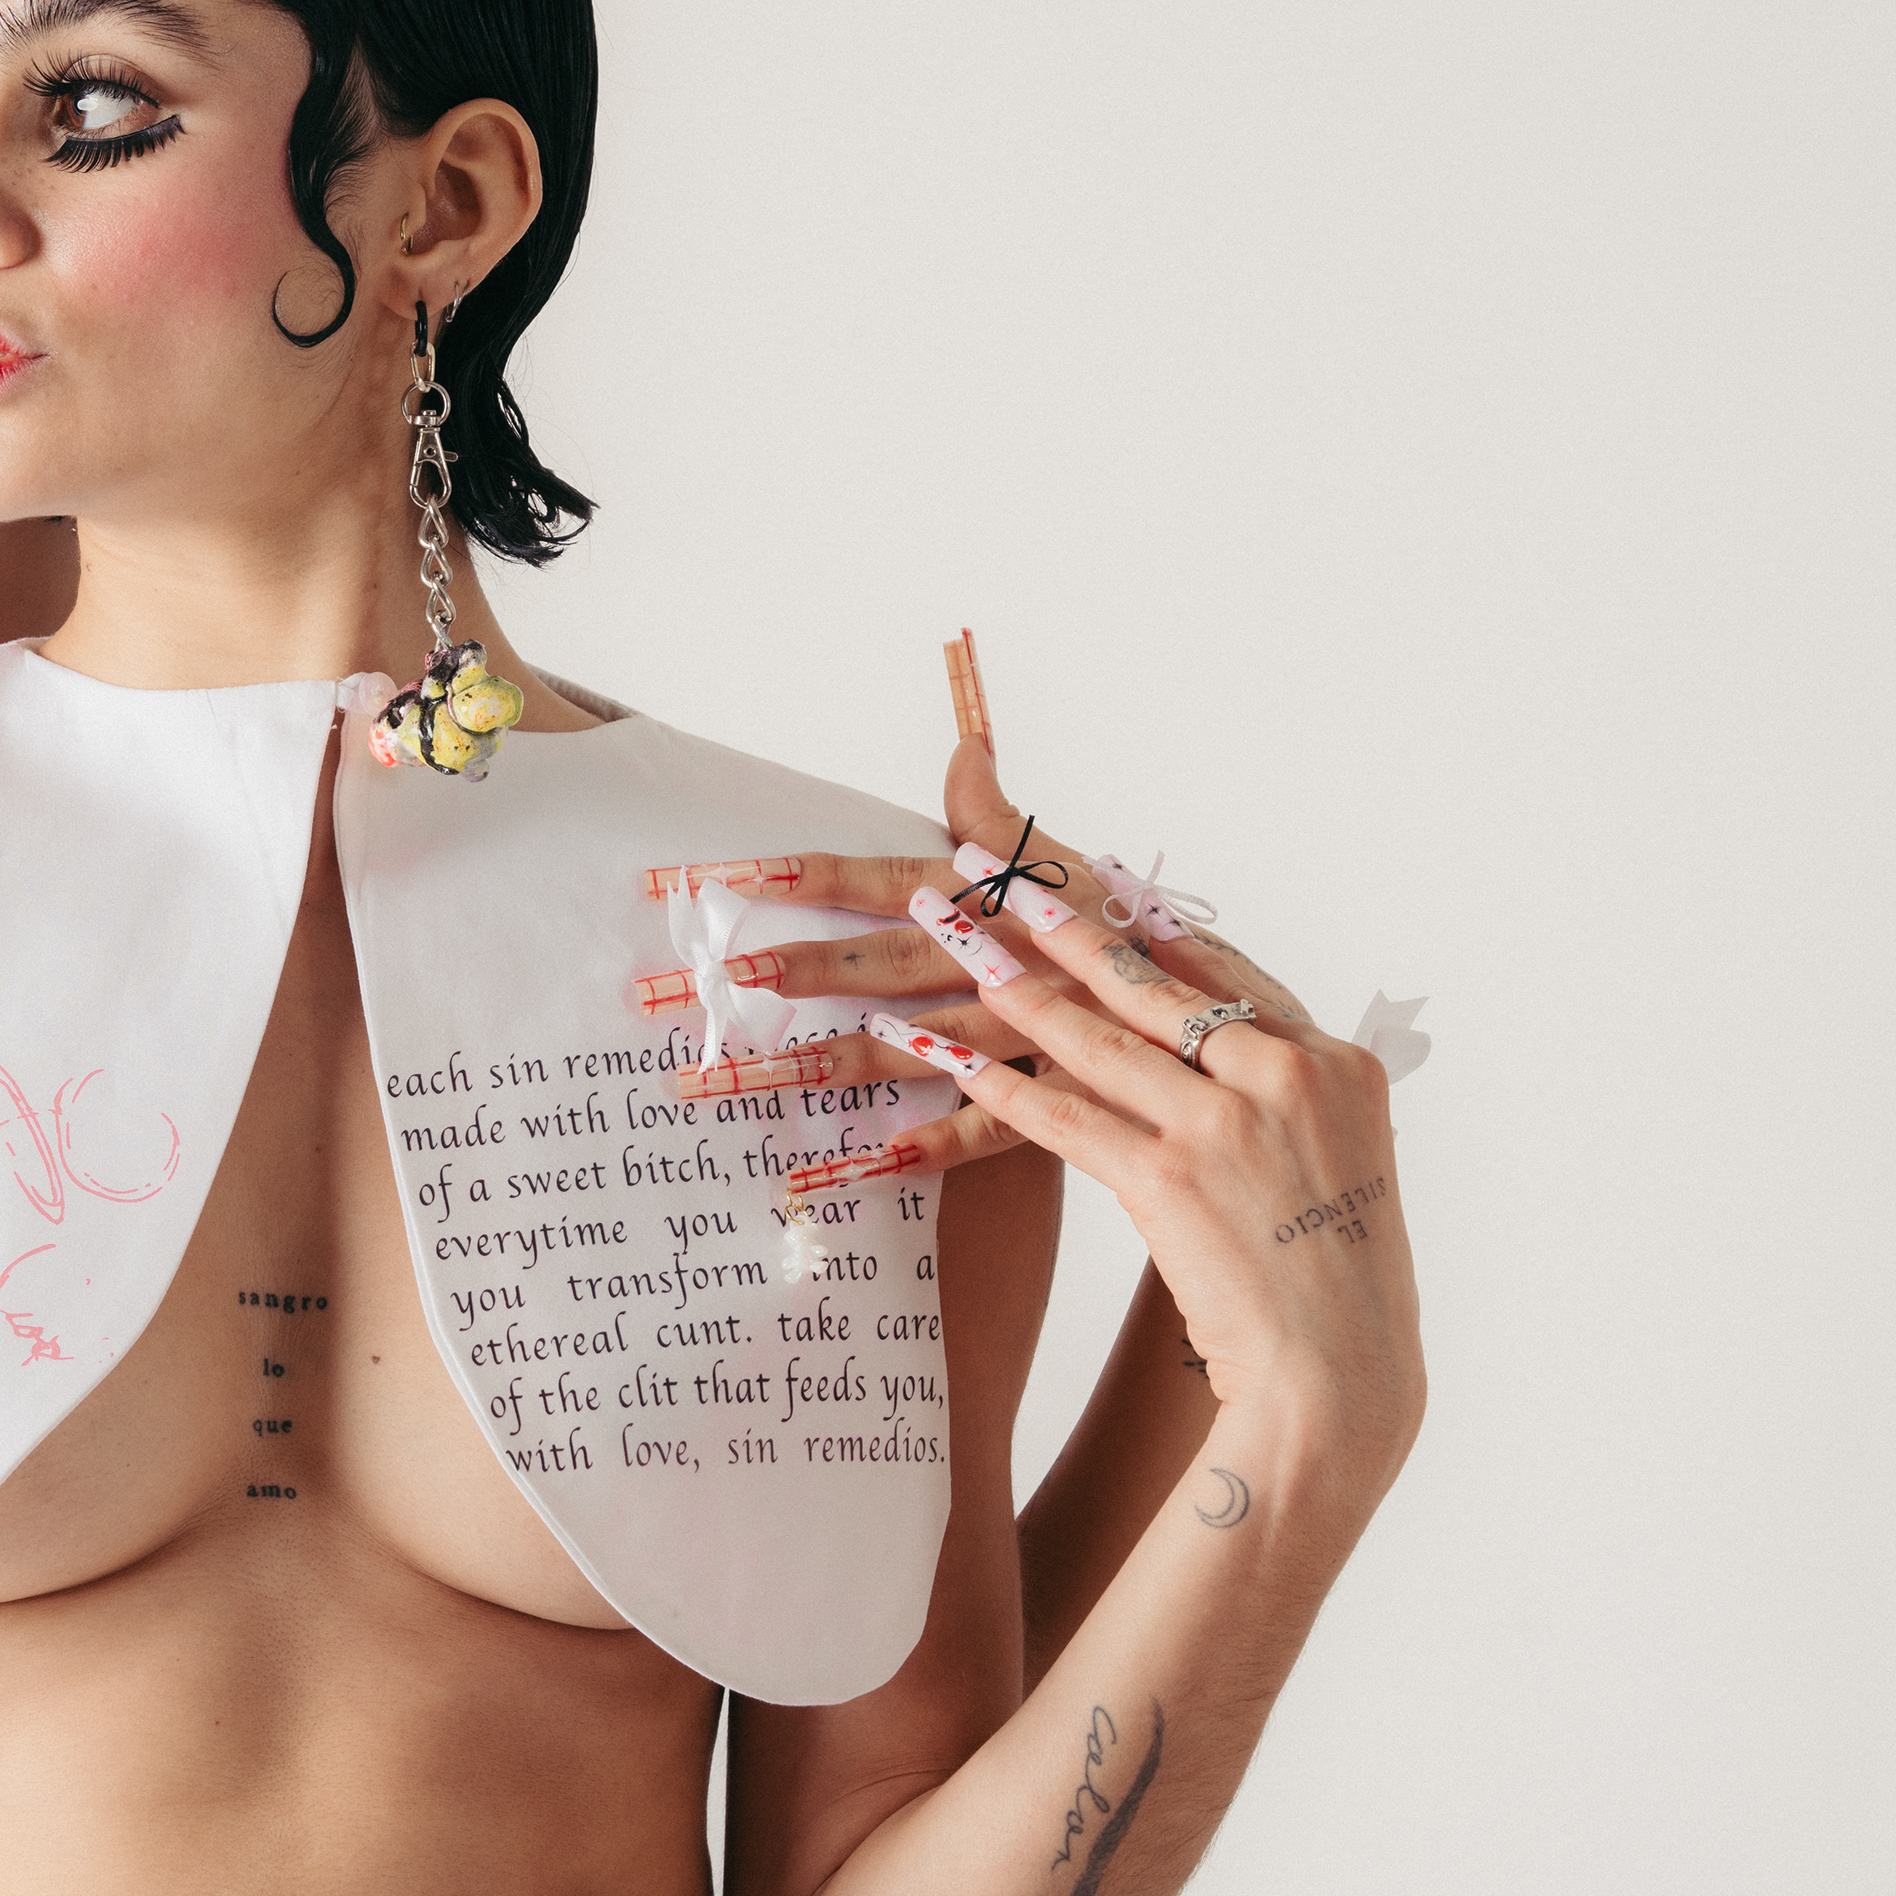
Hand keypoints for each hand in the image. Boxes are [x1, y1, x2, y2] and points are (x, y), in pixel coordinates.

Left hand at [651, 697, 1322, 1179]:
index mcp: (978, 899)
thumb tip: (963, 715)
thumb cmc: (1129, 923)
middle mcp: (986, 964)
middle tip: (656, 996)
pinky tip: (817, 1180)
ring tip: (701, 1089)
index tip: (681, 883)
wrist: (1238, 1009)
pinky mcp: (1045, 1105)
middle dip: (752, 980)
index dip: (770, 877)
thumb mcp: (1058, 852)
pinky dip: (891, 1161)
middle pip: (852, 969)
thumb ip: (991, 796)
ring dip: (788, 1074)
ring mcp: (1013, 1038)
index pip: (857, 877)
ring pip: (885, 1056)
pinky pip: (961, 1140)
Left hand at [892, 815, 1421, 1468]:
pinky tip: (955, 1060)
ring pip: (1101, 1041)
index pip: (1228, 971)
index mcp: (1337, 1065)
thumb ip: (1289, 1099)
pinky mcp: (1171, 1180)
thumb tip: (1237, 1056)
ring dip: (1017, 990)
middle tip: (994, 884)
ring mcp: (1229, 1126)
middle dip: (1062, 930)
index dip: (1151, 923)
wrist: (1340, 1379)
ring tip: (956, 947)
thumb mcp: (1339, 1164)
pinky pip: (1069, 1118)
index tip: (1097, 874)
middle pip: (1152, 987)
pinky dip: (1006, 1088)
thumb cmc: (1336, 1283)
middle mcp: (1287, 1079)